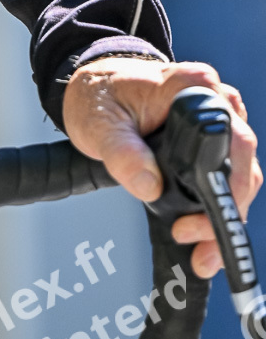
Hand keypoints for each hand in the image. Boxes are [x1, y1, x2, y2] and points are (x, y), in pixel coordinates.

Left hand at [63, 57, 260, 278]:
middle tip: (195, 241)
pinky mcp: (213, 141)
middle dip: (226, 210)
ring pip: (240, 176)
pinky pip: (227, 178)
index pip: (232, 138)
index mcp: (192, 86)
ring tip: (201, 252)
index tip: (208, 214)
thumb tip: (150, 186)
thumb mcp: (99, 124)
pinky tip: (204, 240)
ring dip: (224, 218)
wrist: (95, 90)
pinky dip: (218, 211)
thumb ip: (122, 153)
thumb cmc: (99, 96)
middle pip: (242, 163)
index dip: (229, 181)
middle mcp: (215, 100)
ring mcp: (218, 121)